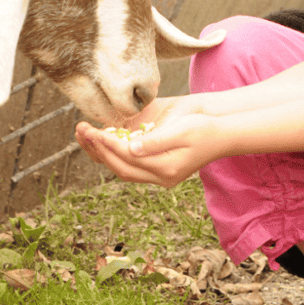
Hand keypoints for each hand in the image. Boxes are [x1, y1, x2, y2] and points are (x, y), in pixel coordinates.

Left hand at [75, 97, 223, 186]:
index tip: (93, 131)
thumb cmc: (204, 128)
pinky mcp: (158, 168)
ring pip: (122, 168)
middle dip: (98, 149)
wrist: (222, 132)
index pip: (128, 158)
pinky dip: (113, 154)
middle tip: (81, 130)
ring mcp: (159, 175)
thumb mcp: (181, 130)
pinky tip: (103, 140)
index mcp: (166, 169)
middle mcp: (160, 176)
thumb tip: (131, 147)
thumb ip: (155, 141)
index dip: (108, 145)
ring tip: (85, 135)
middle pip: (120, 167)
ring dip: (101, 153)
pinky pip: (129, 165)